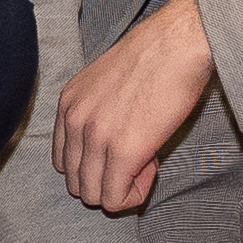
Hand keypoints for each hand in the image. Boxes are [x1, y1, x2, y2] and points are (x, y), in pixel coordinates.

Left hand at [50, 0, 212, 214]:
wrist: (179, 43)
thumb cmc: (154, 57)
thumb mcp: (105, 81)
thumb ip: (96, 113)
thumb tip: (106, 147)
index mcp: (68, 102)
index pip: (63, 161)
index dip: (94, 164)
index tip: (122, 150)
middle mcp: (75, 120)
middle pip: (75, 182)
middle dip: (106, 180)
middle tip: (137, 159)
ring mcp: (96, 137)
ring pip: (92, 195)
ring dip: (120, 189)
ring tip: (146, 162)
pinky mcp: (123, 151)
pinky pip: (115, 199)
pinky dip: (134, 195)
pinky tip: (152, 168)